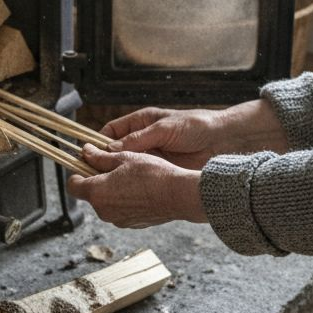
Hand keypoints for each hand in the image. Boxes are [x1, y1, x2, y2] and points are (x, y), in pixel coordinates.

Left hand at [67, 144, 205, 227]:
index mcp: (96, 192)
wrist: (178, 195)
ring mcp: (117, 220)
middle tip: (115, 166)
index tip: (86, 164)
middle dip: (98, 180)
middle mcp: (103, 210)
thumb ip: (100, 157)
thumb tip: (86, 152)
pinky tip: (141, 190)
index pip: (72, 185)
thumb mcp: (124, 158)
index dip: (77, 173)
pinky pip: (121, 210)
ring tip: (131, 177)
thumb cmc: (152, 173)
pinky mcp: (131, 224)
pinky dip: (126, 201)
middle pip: (91, 194)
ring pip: (107, 202)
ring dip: (113, 191)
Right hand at [102, 99, 289, 169]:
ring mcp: (153, 155)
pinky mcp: (162, 169)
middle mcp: (144, 139)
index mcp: (142, 122)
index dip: (98, 143)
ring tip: (107, 185)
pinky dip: (134, 182)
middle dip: (104, 162)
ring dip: (118, 174)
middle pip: (116, 151)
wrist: (224, 139)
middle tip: (94, 175)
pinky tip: (128, 190)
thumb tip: (112, 149)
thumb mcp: (165, 129)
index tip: (88, 156)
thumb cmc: (197, 126)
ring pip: (127, 166)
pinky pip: (142, 176)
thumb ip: (138, 139)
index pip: (112, 132)